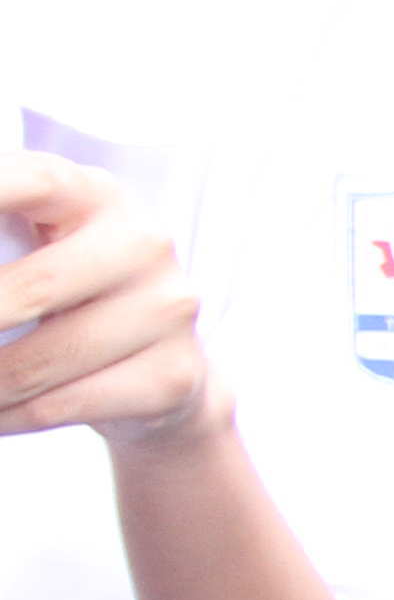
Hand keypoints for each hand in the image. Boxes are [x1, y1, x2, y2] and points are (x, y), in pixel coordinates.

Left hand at [0, 152, 223, 449]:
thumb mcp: (37, 243)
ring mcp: (166, 311)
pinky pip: (58, 407)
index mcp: (95, 195)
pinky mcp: (171, 376)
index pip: (34, 181)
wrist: (162, 362)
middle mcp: (143, 244)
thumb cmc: (72, 290)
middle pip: (30, 290)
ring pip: (35, 365)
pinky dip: (4, 418)